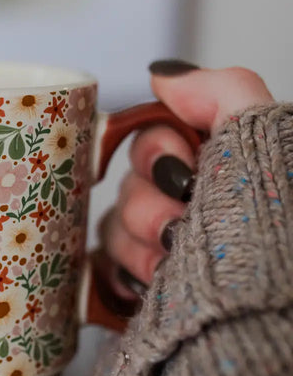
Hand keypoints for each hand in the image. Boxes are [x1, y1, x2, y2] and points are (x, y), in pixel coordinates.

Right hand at [102, 61, 273, 298]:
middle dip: (149, 209)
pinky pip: (105, 271)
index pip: (146, 142)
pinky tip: (150, 283)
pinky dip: (125, 277)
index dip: (155, 154)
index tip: (186, 174)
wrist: (268, 301)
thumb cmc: (269, 222)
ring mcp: (156, 246)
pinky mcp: (140, 285)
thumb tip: (161, 74)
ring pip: (113, 232)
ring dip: (139, 248)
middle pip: (126, 189)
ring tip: (171, 264)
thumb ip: (221, 91)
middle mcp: (178, 202)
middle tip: (178, 226)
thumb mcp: (262, 143)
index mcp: (203, 166)